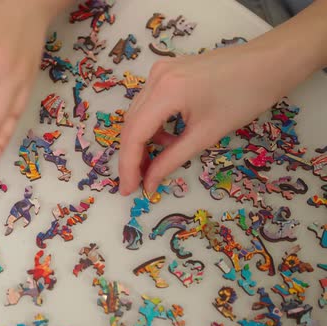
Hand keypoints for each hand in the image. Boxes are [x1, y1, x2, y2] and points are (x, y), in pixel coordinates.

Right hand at [118, 42, 304, 195]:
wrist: (269, 62)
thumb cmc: (245, 97)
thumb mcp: (206, 134)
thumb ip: (171, 160)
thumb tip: (149, 183)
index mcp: (165, 91)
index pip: (134, 134)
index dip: (128, 165)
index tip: (127, 190)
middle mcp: (155, 78)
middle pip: (131, 124)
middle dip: (132, 156)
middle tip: (137, 183)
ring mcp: (159, 72)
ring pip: (138, 114)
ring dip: (142, 141)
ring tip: (154, 163)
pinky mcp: (166, 71)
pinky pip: (149, 103)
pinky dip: (153, 125)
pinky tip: (167, 139)